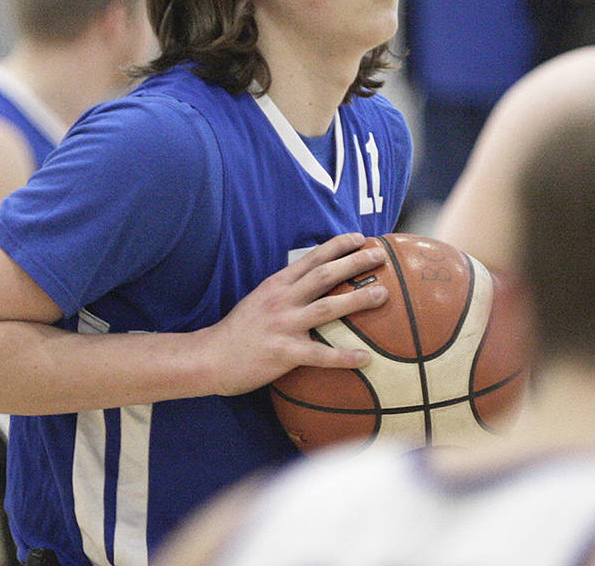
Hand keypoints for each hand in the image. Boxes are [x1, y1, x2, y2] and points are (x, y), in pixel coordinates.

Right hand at [203, 233, 389, 395]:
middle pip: (325, 275)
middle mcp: (282, 300)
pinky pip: (321, 355)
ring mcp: (283, 325)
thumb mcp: (261, 299)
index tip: (360, 237)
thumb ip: (287, 290)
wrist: (210, 357)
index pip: (312, 258)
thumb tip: (317, 283)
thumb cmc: (240, 330)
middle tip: (380, 255)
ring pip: (327, 308)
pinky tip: (366, 358)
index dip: (338, 245)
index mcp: (277, 284)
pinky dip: (344, 356)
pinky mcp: (284, 353)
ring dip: (358, 299)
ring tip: (383, 294)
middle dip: (354, 262)